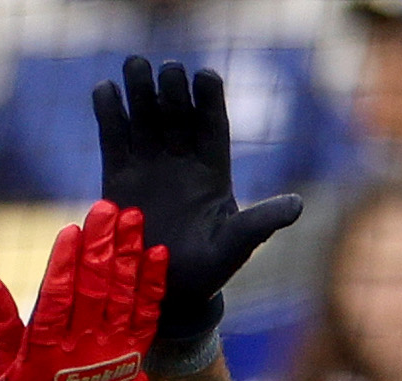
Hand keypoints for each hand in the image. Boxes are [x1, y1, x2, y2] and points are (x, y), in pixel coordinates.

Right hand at [0, 201, 168, 380]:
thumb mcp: (6, 370)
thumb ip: (0, 324)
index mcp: (47, 347)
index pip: (58, 297)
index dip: (66, 263)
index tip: (74, 229)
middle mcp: (83, 346)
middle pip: (95, 288)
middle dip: (102, 245)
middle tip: (109, 208)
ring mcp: (113, 350)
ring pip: (124, 295)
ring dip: (130, 254)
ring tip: (135, 219)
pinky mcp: (134, 354)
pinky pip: (148, 315)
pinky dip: (154, 285)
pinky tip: (158, 255)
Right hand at [93, 57, 304, 356]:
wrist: (164, 294)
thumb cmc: (208, 270)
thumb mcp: (236, 246)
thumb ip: (260, 223)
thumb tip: (297, 206)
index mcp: (213, 170)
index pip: (212, 125)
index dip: (209, 99)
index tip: (204, 75)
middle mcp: (181, 159)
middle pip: (177, 113)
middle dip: (173, 89)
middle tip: (168, 68)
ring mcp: (149, 164)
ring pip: (145, 117)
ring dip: (140, 90)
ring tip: (134, 64)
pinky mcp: (119, 176)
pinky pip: (114, 138)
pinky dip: (109, 113)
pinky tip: (104, 89)